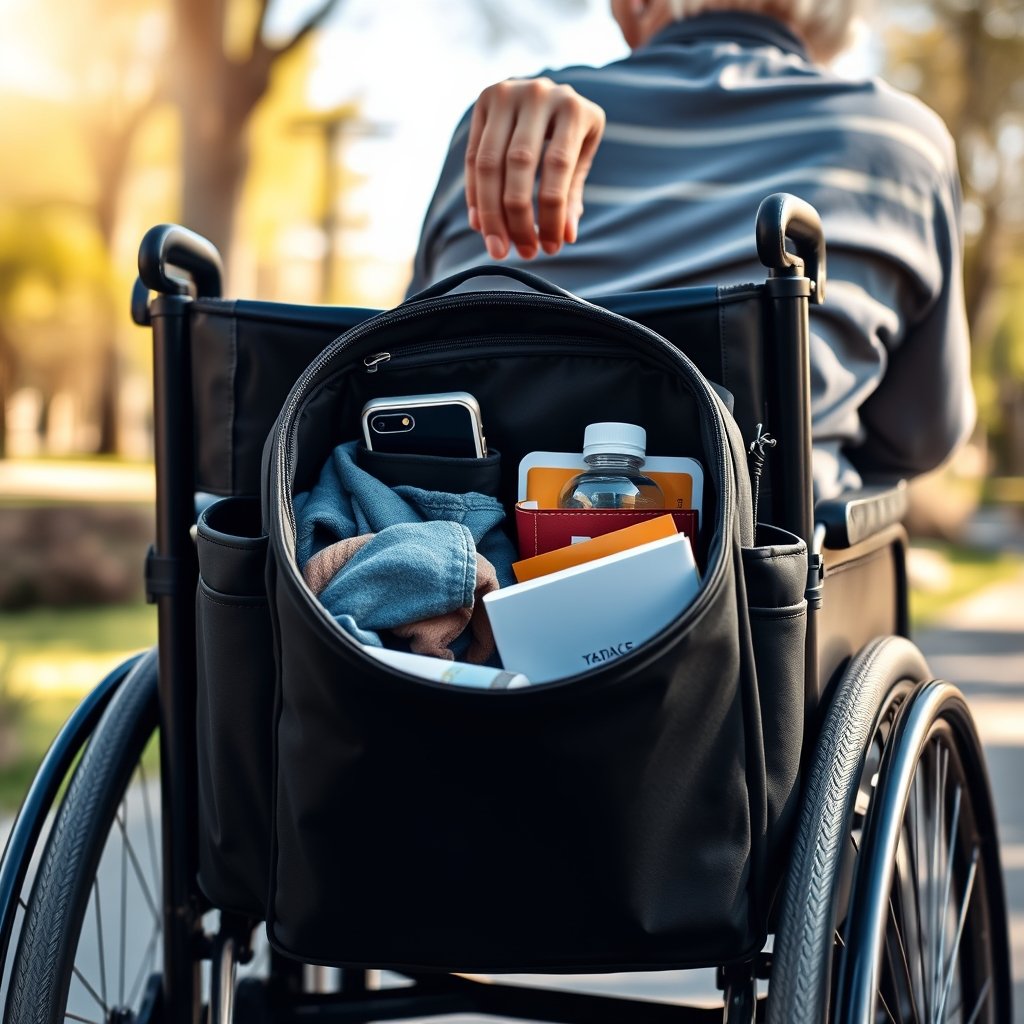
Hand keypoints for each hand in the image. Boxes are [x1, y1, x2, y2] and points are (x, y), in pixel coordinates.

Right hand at [465, 77, 605, 260]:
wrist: (549, 94)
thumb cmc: (570, 135)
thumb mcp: (580, 158)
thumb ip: (572, 195)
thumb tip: (566, 237)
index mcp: (573, 108)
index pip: (557, 167)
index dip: (551, 213)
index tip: (550, 248)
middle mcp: (539, 93)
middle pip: (518, 165)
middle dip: (517, 217)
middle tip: (522, 253)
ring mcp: (508, 93)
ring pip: (489, 163)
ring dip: (490, 213)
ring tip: (498, 248)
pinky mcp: (484, 101)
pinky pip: (472, 157)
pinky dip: (476, 195)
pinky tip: (481, 225)